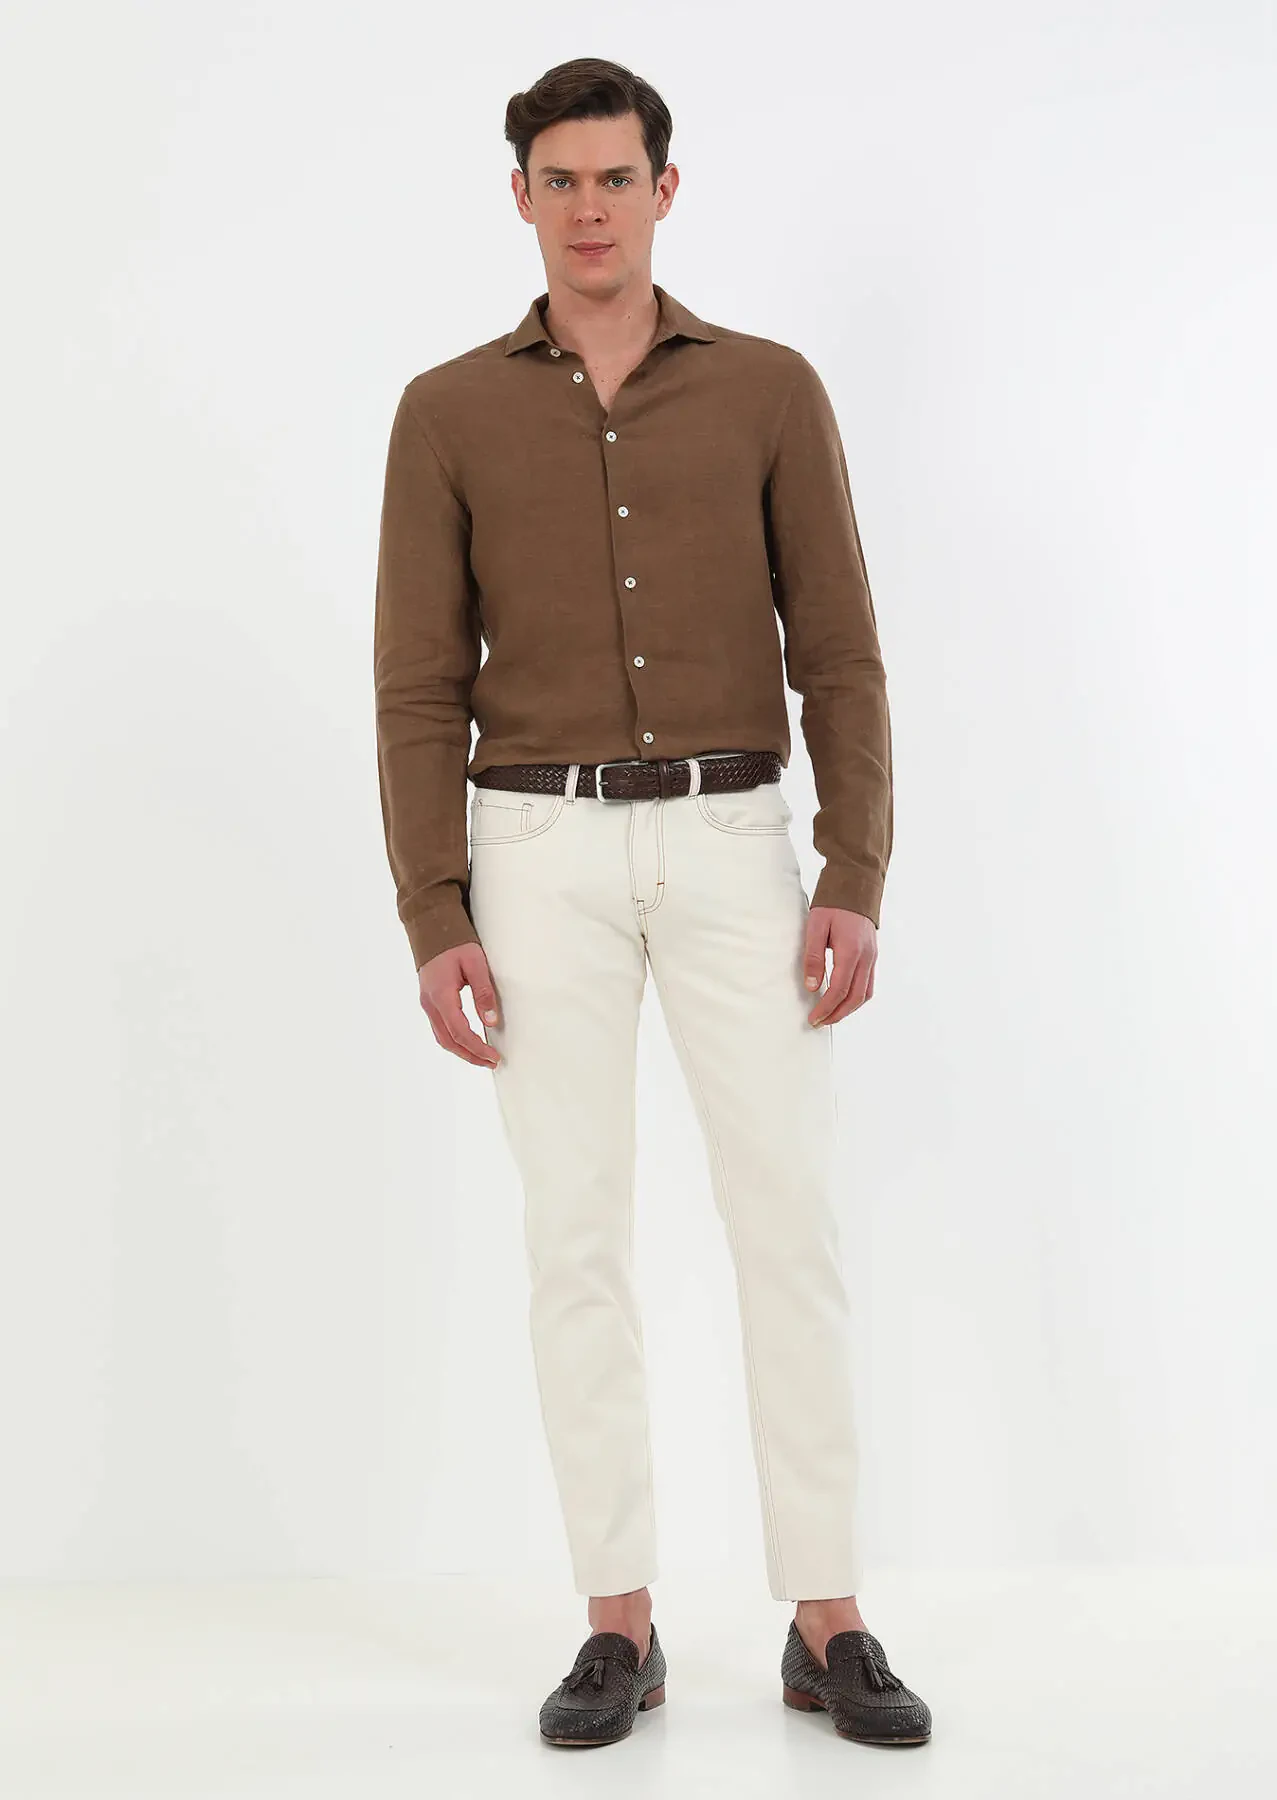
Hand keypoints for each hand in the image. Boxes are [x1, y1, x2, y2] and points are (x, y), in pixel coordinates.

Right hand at [417, 942, 502, 1067]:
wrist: (432, 928)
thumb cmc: (455, 943)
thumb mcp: (475, 964)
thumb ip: (483, 993)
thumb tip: (491, 1021)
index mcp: (441, 996)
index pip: (460, 1032)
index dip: (477, 1048)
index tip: (494, 1056)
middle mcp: (430, 1003)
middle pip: (448, 1041)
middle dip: (470, 1055)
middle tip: (491, 1061)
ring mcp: (427, 1003)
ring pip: (442, 1037)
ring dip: (461, 1050)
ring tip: (482, 1056)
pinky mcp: (429, 1001)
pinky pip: (440, 1028)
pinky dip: (454, 1040)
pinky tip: (468, 1041)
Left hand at [802, 906, 876, 1025]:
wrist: (856, 884)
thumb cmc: (833, 904)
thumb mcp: (816, 926)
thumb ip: (813, 957)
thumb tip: (811, 986)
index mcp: (851, 951)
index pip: (839, 990)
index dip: (826, 1008)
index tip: (813, 1018)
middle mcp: (866, 957)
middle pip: (855, 998)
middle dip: (837, 1014)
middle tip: (819, 1022)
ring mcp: (872, 956)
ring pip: (865, 994)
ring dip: (848, 1009)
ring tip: (830, 1015)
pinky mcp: (873, 954)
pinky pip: (869, 984)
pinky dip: (857, 998)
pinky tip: (843, 999)